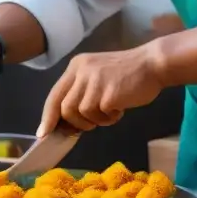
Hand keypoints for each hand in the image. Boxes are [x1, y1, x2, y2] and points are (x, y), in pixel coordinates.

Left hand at [37, 45, 164, 135]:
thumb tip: (66, 121)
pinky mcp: (108, 93)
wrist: (153, 63)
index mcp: (76, 66)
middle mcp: (81, 71)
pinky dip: (109, 118)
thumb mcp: (97, 76)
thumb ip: (81, 93)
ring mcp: (94, 82)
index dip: (47, 116)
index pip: (54, 95)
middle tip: (90, 126)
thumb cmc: (127, 74)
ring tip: (110, 112)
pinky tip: (120, 108)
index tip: (43, 133)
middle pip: (65, 108)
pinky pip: (100, 115)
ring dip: (95, 120)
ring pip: (81, 113)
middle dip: (74, 123)